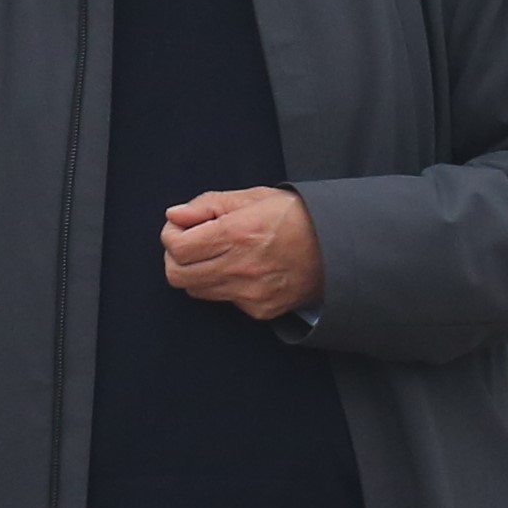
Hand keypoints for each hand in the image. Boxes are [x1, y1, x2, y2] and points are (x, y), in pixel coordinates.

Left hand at [159, 187, 321, 323]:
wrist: (337, 248)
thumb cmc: (295, 217)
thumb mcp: (254, 197)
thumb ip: (209, 205)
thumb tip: (174, 215)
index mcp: (237, 233)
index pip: (177, 247)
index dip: (170, 236)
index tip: (181, 228)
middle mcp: (240, 267)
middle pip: (177, 275)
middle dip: (175, 258)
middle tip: (190, 244)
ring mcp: (249, 293)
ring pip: (196, 290)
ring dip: (197, 272)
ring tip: (217, 255)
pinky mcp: (259, 310)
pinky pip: (224, 300)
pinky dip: (223, 285)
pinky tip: (242, 270)